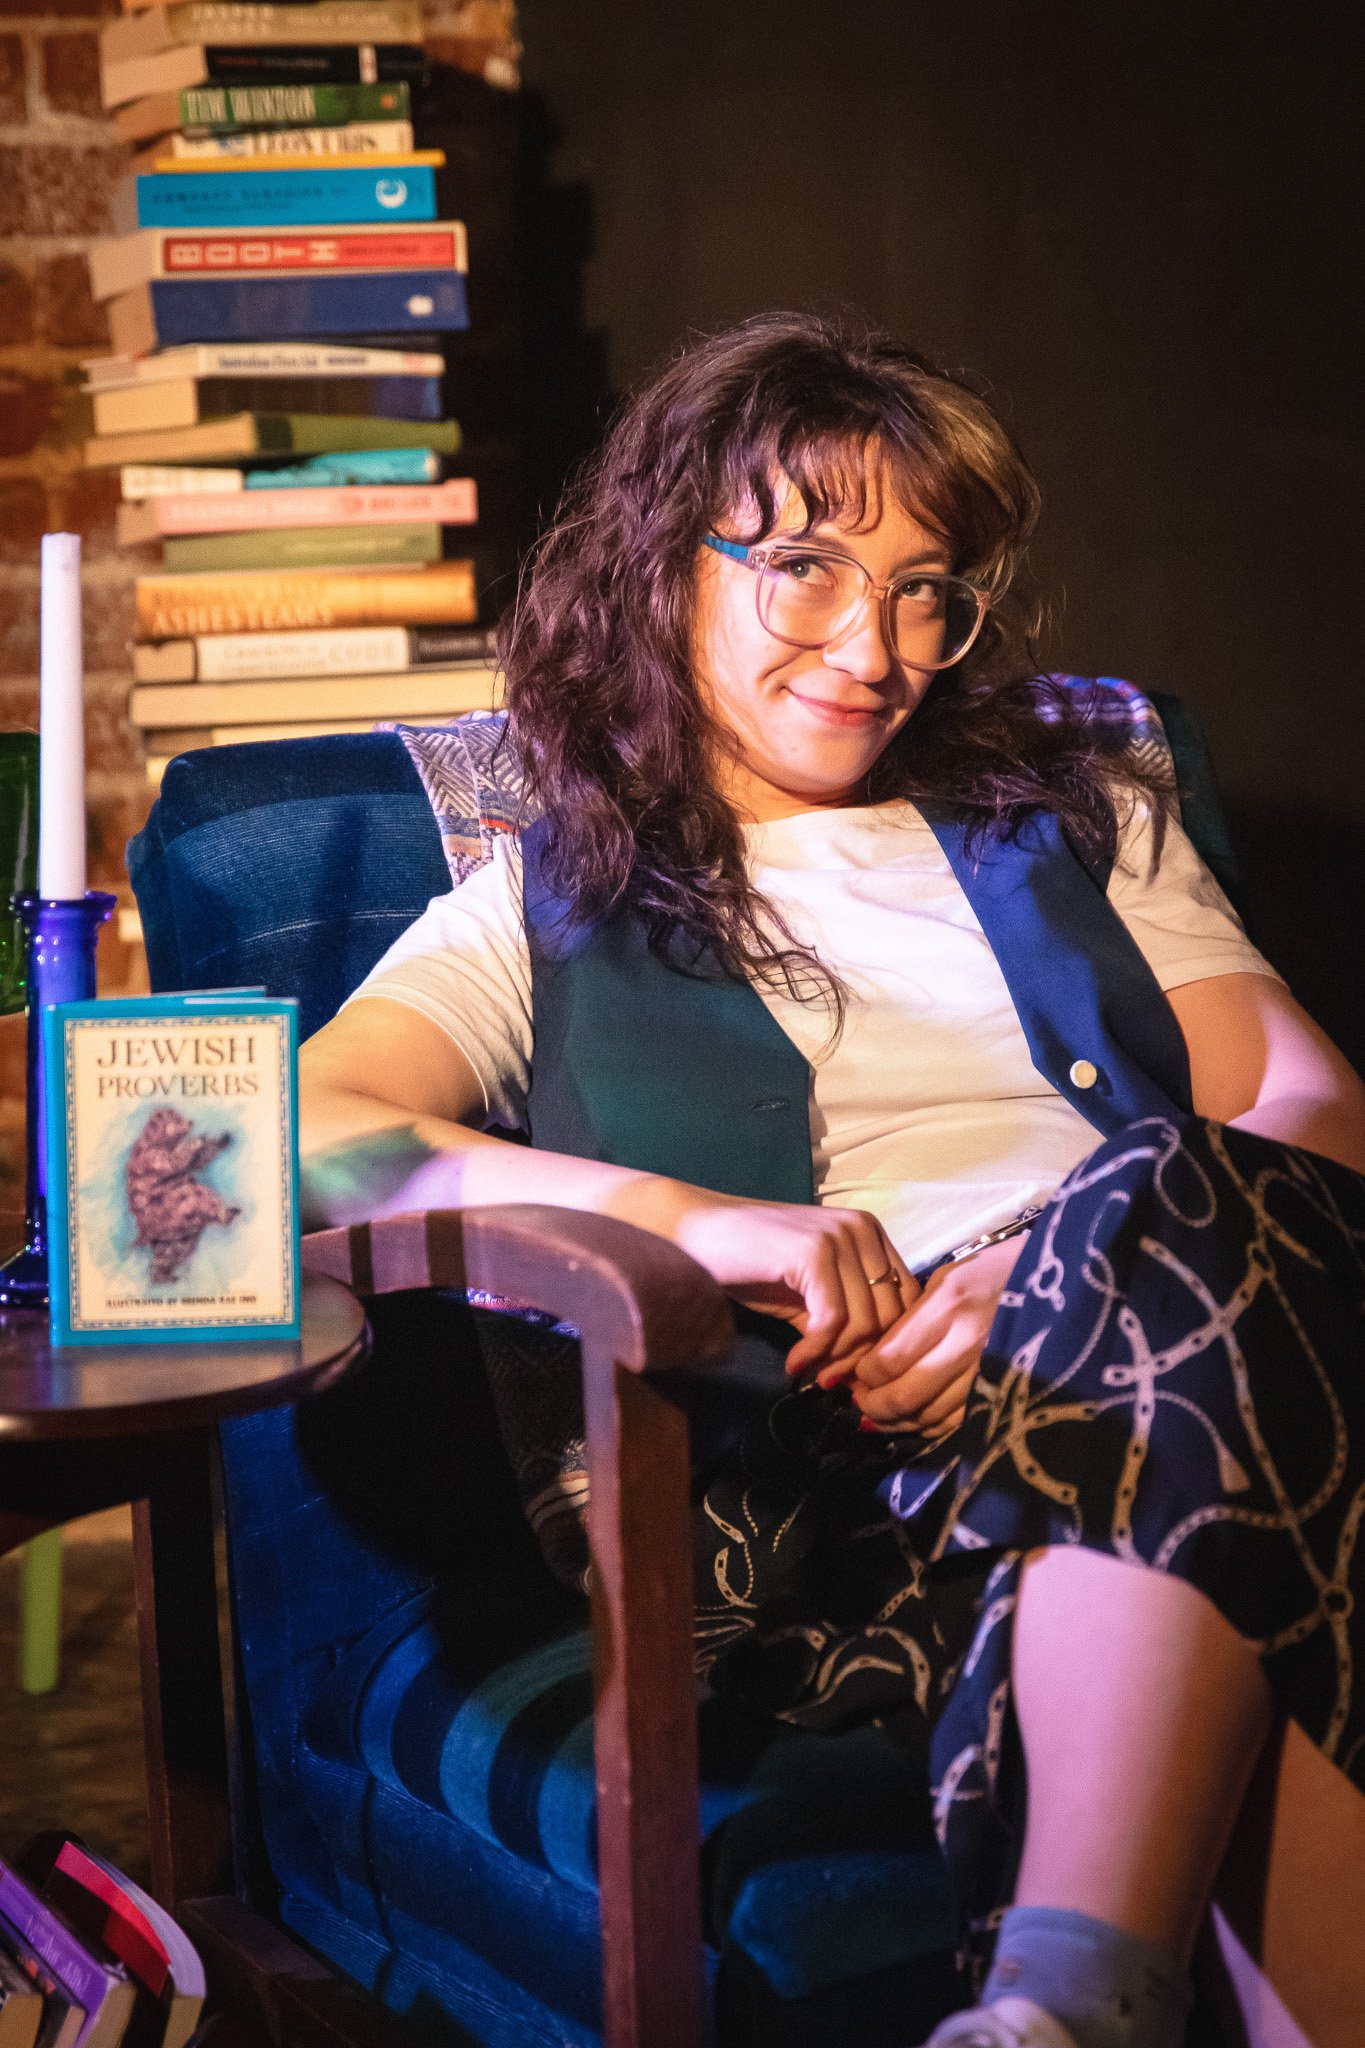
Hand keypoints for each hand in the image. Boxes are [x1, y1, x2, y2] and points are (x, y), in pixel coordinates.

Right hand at [665, 1192, 918, 1376]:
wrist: (695, 1233)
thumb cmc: (750, 1265)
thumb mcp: (810, 1295)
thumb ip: (846, 1323)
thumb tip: (870, 1377)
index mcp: (870, 1234)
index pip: (908, 1301)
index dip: (887, 1345)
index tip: (854, 1373)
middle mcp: (862, 1229)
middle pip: (892, 1316)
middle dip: (862, 1358)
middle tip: (830, 1380)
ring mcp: (839, 1236)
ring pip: (866, 1322)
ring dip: (836, 1359)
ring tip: (807, 1369)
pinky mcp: (813, 1253)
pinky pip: (833, 1321)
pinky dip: (816, 1351)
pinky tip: (794, 1360)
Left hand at [839, 1231, 1021, 1433]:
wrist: (1061, 1284)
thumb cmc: (997, 1272)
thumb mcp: (949, 1279)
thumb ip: (913, 1318)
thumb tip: (878, 1359)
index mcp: (950, 1305)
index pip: (889, 1359)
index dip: (864, 1377)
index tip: (854, 1377)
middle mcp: (968, 1343)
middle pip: (905, 1395)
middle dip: (874, 1406)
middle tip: (860, 1404)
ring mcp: (990, 1371)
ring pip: (930, 1416)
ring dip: (898, 1423)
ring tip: (881, 1416)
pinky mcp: (1006, 1392)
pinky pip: (958, 1423)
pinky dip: (931, 1428)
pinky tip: (917, 1421)